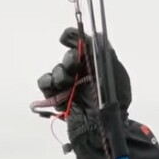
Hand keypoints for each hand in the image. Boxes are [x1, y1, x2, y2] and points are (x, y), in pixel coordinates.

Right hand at [35, 27, 131, 142]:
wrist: (100, 126)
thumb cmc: (111, 99)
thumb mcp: (114, 71)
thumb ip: (102, 49)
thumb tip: (91, 32)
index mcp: (98, 65)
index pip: (82, 44)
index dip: (73, 38)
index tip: (65, 38)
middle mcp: (84, 74)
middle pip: (68, 56)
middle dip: (69, 60)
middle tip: (74, 67)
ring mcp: (70, 86)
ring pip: (56, 70)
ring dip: (60, 75)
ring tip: (69, 86)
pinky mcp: (57, 97)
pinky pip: (44, 83)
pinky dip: (48, 83)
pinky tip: (58, 90)